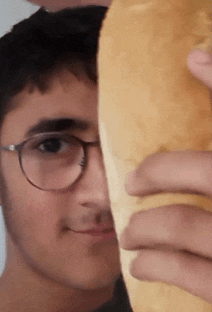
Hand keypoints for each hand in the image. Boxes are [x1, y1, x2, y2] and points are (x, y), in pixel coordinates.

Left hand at [120, 49, 211, 302]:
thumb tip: (198, 57)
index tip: (193, 60)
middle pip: (207, 172)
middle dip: (161, 172)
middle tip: (133, 182)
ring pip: (186, 224)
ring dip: (146, 226)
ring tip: (129, 232)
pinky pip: (191, 274)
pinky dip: (157, 265)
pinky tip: (138, 265)